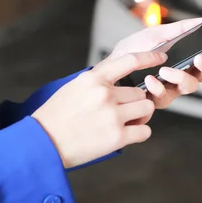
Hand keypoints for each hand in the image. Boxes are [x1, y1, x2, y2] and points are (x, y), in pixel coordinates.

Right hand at [31, 51, 166, 168]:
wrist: (41, 144)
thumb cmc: (56, 117)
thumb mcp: (74, 88)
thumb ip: (98, 81)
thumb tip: (120, 79)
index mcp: (94, 79)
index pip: (130, 60)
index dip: (149, 58)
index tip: (161, 58)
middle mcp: (106, 95)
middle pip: (140, 92)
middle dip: (134, 102)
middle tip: (122, 112)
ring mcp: (113, 116)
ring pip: (146, 109)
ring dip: (140, 116)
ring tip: (125, 122)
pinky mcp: (117, 137)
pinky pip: (145, 131)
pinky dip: (139, 133)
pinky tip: (127, 135)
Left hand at [106, 17, 201, 111]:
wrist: (108, 67)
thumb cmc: (131, 51)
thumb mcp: (156, 33)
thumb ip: (181, 28)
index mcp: (184, 58)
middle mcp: (181, 75)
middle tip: (199, 59)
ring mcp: (170, 89)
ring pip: (189, 87)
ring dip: (181, 76)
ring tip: (166, 70)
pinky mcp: (156, 101)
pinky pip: (165, 98)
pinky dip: (159, 87)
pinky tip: (151, 79)